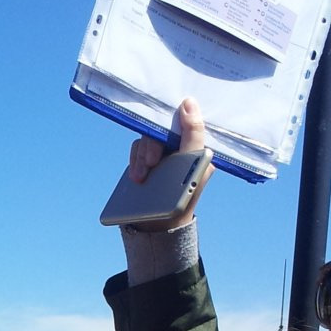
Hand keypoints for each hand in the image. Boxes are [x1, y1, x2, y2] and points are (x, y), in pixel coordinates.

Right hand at [125, 97, 213, 231]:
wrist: (164, 227)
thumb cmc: (186, 198)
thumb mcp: (195, 165)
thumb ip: (194, 134)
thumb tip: (189, 103)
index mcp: (195, 145)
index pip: (181, 122)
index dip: (169, 125)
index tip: (168, 137)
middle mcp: (177, 146)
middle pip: (158, 132)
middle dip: (151, 148)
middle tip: (151, 164)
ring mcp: (160, 155)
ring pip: (144, 141)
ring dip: (140, 159)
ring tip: (140, 178)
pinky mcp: (146, 162)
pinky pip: (136, 152)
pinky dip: (134, 162)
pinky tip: (136, 177)